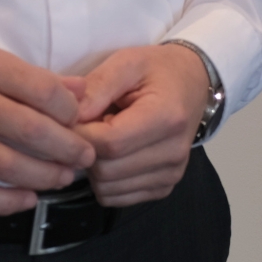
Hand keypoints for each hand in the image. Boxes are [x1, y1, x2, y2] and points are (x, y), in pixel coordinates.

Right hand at [0, 42, 93, 215]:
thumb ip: (32, 77)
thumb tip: (81, 90)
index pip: (41, 89)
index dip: (70, 109)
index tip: (81, 119)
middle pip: (30, 130)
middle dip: (67, 147)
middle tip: (87, 156)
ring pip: (6, 164)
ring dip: (43, 176)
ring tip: (64, 177)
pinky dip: (5, 202)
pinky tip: (27, 199)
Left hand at [69, 43, 213, 207]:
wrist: (192, 82)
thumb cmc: (156, 70)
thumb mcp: (126, 63)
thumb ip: (97, 87)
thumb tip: (68, 119)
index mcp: (167, 117)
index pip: (109, 143)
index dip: (80, 134)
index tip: (71, 118)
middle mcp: (174, 152)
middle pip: (105, 170)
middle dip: (85, 151)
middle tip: (89, 126)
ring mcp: (171, 174)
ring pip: (107, 189)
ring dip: (93, 168)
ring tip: (104, 138)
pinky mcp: (164, 188)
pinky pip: (116, 199)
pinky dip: (105, 181)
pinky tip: (114, 155)